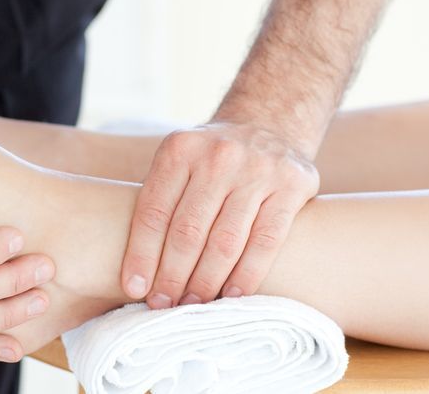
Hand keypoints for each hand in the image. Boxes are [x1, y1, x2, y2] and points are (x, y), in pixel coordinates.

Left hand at [120, 122, 318, 307]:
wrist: (269, 122)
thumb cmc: (212, 159)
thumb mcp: (180, 162)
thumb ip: (161, 201)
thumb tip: (140, 273)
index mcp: (180, 149)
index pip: (154, 213)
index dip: (142, 256)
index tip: (136, 289)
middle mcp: (218, 156)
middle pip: (188, 231)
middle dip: (172, 277)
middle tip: (164, 305)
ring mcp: (258, 169)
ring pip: (225, 242)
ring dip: (206, 282)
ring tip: (194, 304)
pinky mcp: (292, 184)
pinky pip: (266, 241)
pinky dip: (247, 275)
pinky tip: (232, 295)